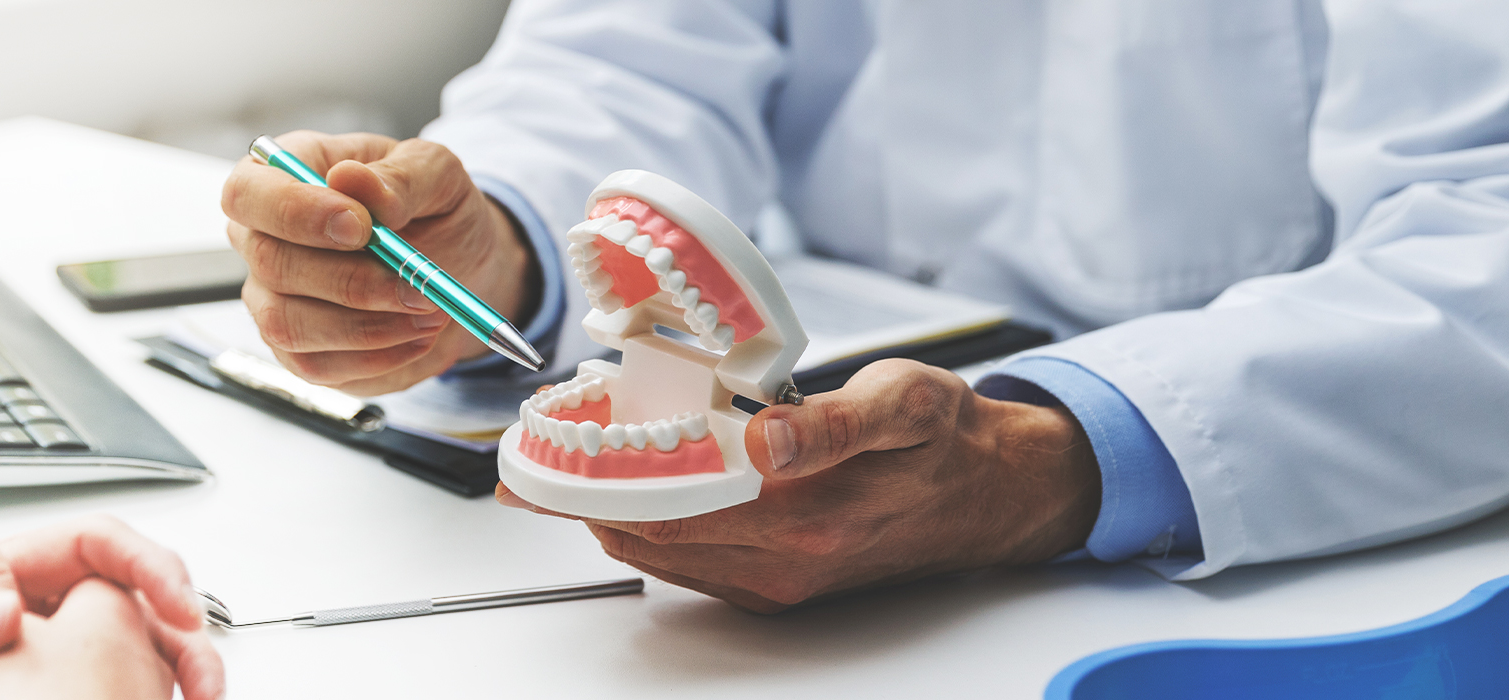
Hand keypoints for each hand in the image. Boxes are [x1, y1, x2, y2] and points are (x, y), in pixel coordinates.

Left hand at [0, 499, 222, 699]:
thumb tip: (0, 606)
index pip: (92, 548)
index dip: (147, 569)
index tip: (176, 609)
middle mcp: (9, 615)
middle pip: (126, 602)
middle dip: (180, 630)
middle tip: (204, 678)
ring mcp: (13, 664)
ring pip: (118, 655)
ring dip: (165, 675)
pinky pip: (82, 697)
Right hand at [222, 131, 534, 394]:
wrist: (458, 269)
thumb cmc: (434, 210)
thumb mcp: (437, 175)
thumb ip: (399, 176)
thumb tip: (351, 180)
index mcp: (283, 177)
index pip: (248, 192)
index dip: (295, 212)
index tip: (362, 227)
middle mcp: (263, 239)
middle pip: (271, 264)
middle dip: (351, 281)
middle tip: (419, 286)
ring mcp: (271, 299)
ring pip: (288, 324)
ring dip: (368, 327)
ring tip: (430, 311)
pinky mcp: (296, 350)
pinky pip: (317, 366)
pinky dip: (377, 357)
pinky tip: (418, 336)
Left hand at [497, 359, 1101, 612]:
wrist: (992, 493)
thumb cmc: (943, 439)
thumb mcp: (903, 402)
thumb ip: (831, 422)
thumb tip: (767, 439)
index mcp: (803, 512)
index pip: (665, 503)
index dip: (595, 478)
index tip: (545, 450)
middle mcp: (782, 559)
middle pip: (646, 534)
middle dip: (584, 496)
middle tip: (534, 456)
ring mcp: (777, 579)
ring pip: (660, 553)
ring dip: (609, 513)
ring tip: (568, 467)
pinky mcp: (777, 585)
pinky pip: (688, 564)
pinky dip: (648, 528)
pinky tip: (632, 491)